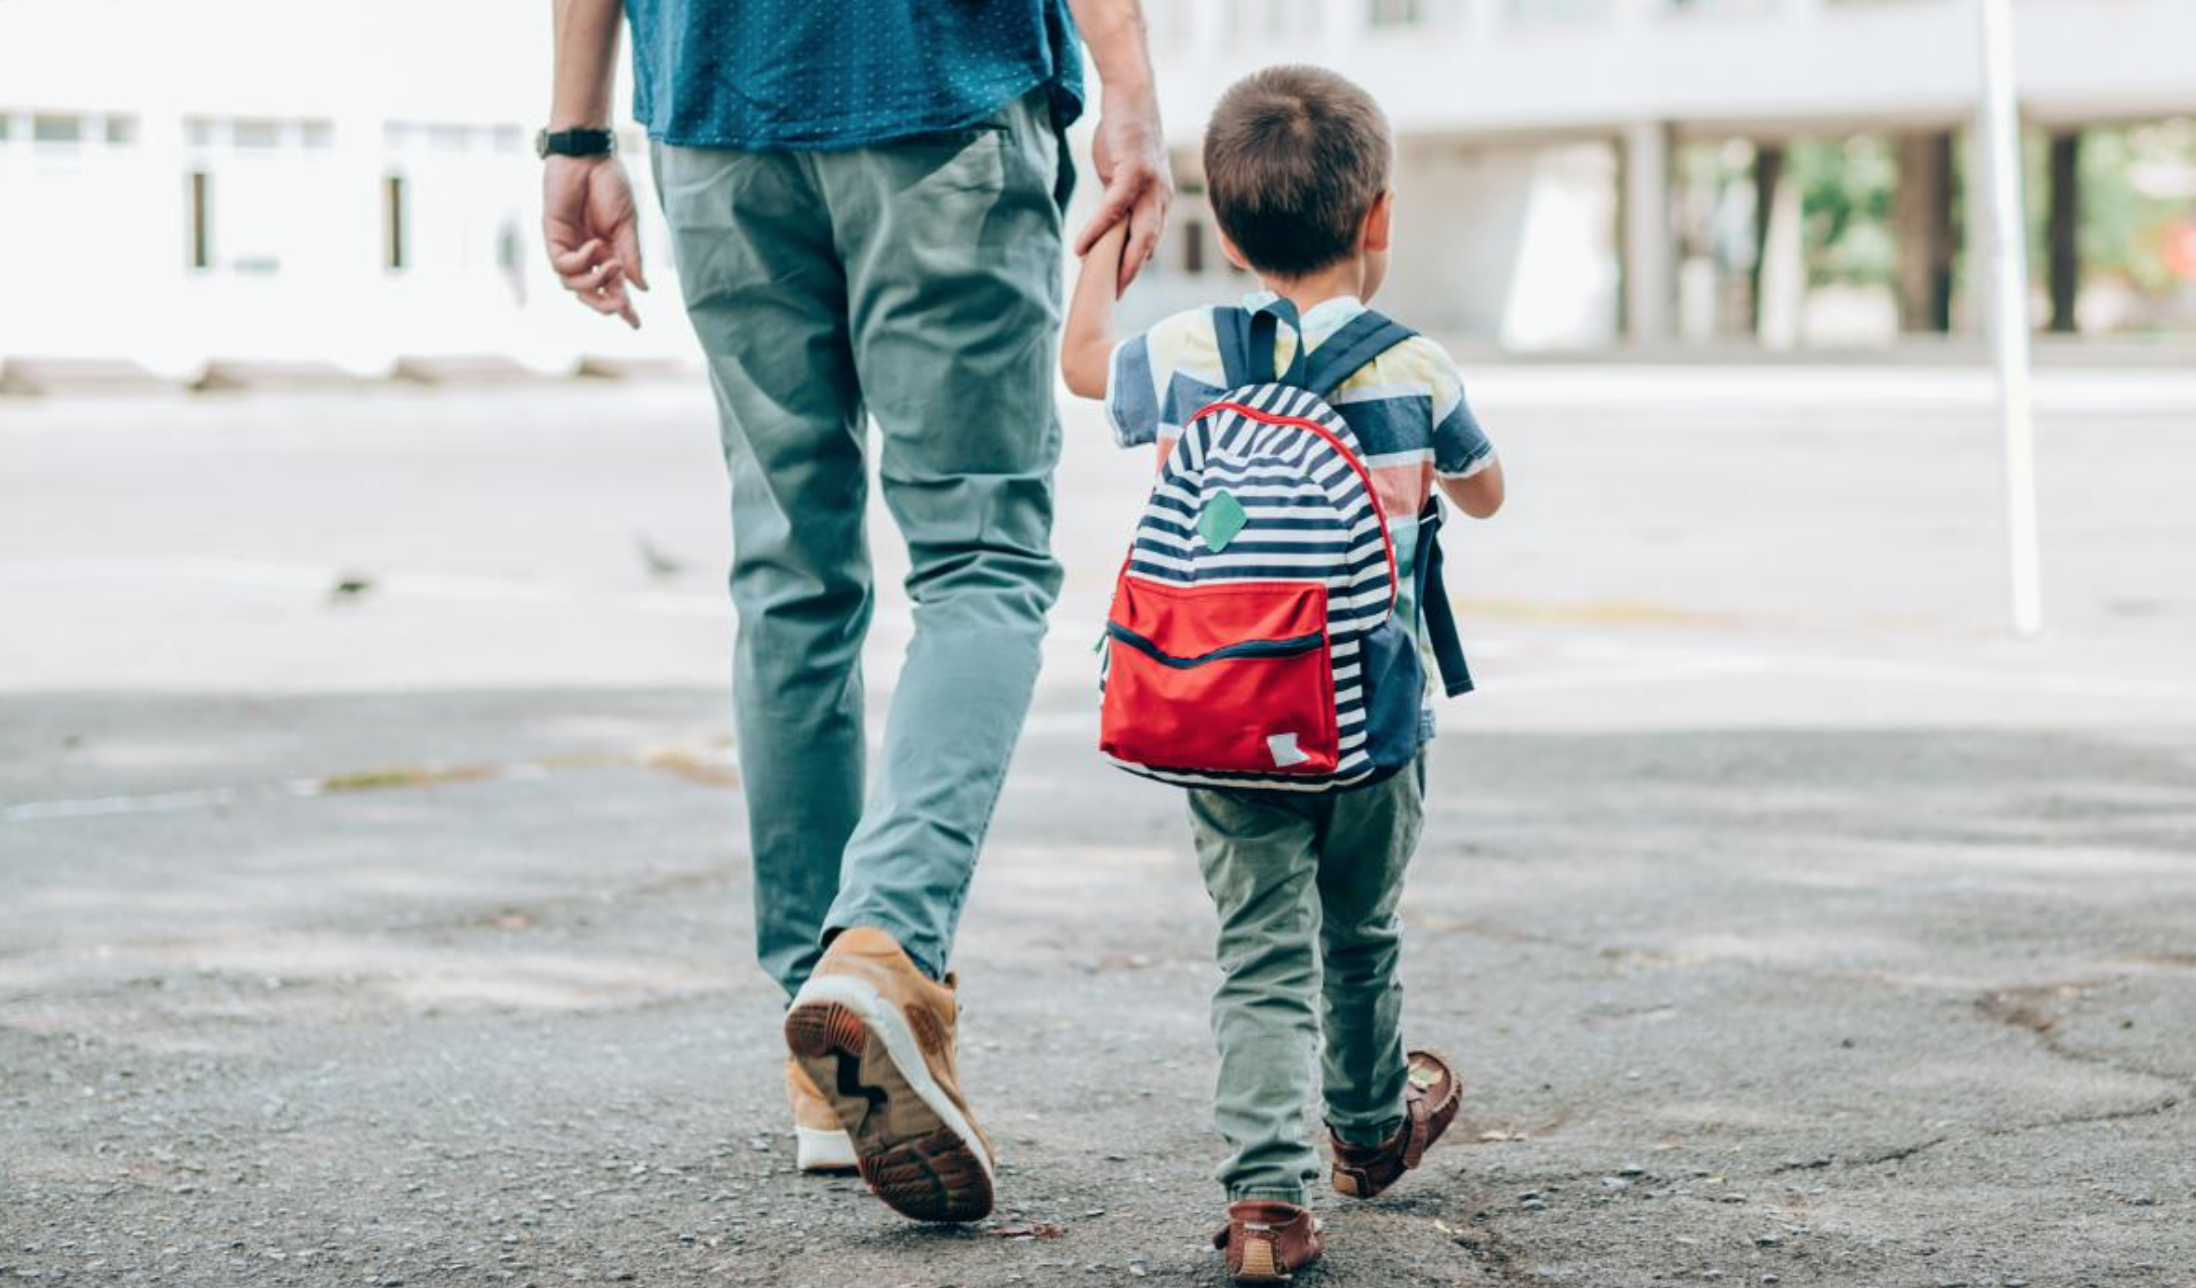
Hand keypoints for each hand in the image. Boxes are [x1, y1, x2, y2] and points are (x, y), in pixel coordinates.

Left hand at [543, 155, 647, 327]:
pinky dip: (580, 262)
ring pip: (573, 285)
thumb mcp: (627, 225)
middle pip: (591, 294)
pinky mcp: (553, 238)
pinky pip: (562, 265)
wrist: (588, 157)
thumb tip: (642, 287)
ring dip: (595, 282)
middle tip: (621, 307)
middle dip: (605, 306)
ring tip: (612, 264)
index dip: (624, 308)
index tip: (635, 324)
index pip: (615, 287)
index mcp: (609, 252)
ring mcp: (569, 247)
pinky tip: (594, 246)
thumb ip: (632, 256)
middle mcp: (587, 254)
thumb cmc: (609, 184)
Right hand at [1074, 86, 1170, 296]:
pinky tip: (1082, 246)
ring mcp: (1150, 183)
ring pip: (1138, 232)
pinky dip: (1098, 229)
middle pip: (1149, 244)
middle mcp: (1161, 196)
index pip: (1150, 241)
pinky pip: (1115, 208)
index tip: (1120, 287)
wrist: (1132, 94)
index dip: (1135, 265)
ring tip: (1101, 281)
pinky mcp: (1134, 169)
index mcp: (1160, 199)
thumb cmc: (1125, 133)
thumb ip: (1120, 199)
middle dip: (1132, 273)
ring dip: (1119, 259)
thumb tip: (1109, 221)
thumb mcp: (1124, 173)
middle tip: (1115, 298)